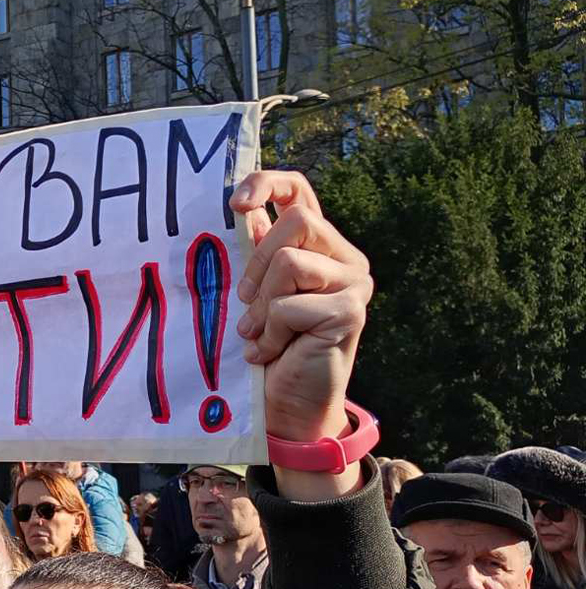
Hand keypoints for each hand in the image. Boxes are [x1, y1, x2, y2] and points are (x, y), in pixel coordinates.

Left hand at [230, 170, 371, 498]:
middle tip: (244, 302)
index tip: (233, 204)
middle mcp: (344, 256)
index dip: (267, 184)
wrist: (289, 405)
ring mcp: (354, 282)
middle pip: (297, 221)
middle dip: (257, 262)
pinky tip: (273, 352)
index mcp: (318, 244)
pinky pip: (291, 305)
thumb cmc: (267, 346)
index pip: (299, 191)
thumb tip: (238, 209)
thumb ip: (252, 251)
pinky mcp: (351, 312)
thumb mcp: (254, 292)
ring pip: (291, 261)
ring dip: (262, 303)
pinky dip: (271, 331)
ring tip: (258, 333)